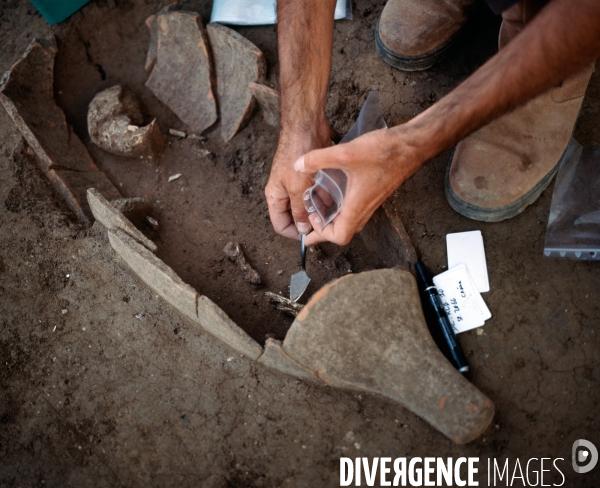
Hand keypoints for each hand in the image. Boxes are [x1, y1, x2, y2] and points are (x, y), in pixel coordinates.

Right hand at [265, 127, 330, 239]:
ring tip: (332, 210)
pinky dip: (324, 196)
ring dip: (319, 209)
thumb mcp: (297, 188)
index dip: (294, 234)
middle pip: (295, 217)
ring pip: (308, 206)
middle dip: (309, 221)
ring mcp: (297, 184)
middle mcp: (284, 192)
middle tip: (325, 225)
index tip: (311, 237)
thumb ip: (299, 211)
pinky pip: (316, 193)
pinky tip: (335, 196)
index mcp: (275, 196)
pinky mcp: (309, 176)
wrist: (305, 127)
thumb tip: (303, 230)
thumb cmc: (296, 154)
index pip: (280, 225)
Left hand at [294, 126, 422, 245]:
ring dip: (332, 221)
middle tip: (308, 227)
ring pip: (349, 222)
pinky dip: (341, 210)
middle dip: (323, 232)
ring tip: (317, 212)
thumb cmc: (385, 153)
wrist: (411, 146)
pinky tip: (334, 195)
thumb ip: (319, 159)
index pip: (339, 236)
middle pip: (342, 232)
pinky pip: (355, 210)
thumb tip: (298, 165)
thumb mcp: (346, 153)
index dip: (322, 233)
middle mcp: (364, 209)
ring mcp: (370, 202)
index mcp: (357, 206)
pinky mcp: (373, 193)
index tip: (313, 218)